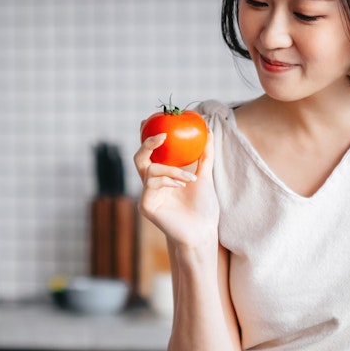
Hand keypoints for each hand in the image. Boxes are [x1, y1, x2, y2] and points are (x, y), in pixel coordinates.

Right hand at [133, 126, 218, 248]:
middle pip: (140, 157)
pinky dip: (168, 180)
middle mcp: (151, 184)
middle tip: (162, 135)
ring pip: (150, 169)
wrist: (203, 231)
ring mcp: (147, 195)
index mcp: (162, 177)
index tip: (152, 119)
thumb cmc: (204, 207)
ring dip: (171, 169)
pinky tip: (182, 185)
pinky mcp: (146, 205)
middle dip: (147, 143)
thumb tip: (209, 131)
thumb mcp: (205, 176)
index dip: (147, 136)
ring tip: (190, 177)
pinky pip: (152, 184)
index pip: (150, 153)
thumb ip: (205, 155)